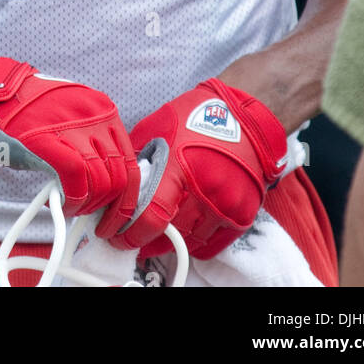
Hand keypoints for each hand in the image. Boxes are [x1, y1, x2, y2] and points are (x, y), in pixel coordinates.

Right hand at [0, 57, 140, 233]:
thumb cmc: (25, 109)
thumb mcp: (70, 115)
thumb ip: (91, 140)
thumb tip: (107, 179)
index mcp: (103, 108)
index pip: (131, 161)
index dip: (127, 195)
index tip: (116, 213)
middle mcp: (95, 115)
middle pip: (121, 175)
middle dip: (112, 207)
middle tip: (96, 220)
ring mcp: (73, 127)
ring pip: (102, 182)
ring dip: (90, 206)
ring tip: (74, 209)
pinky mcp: (49, 142)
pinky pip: (77, 181)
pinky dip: (74, 201)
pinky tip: (63, 205)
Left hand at [109, 77, 287, 258]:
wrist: (245, 117)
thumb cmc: (197, 117)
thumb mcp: (158, 128)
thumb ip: (137, 159)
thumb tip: (118, 187)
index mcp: (179, 165)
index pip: (151, 215)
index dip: (130, 233)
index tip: (118, 236)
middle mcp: (206, 188)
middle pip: (169, 233)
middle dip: (147, 238)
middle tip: (134, 235)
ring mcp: (228, 204)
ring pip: (189, 242)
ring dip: (172, 240)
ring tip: (159, 231)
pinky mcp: (244, 214)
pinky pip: (212, 247)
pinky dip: (195, 243)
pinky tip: (184, 231)